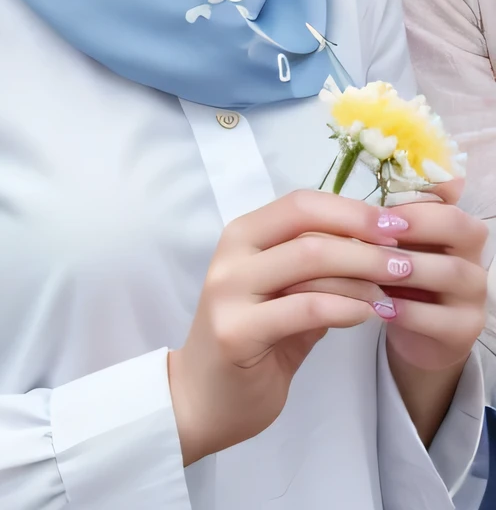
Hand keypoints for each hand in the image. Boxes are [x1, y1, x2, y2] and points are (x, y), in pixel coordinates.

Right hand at [168, 189, 419, 465]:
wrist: (200, 402)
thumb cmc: (250, 346)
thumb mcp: (286, 300)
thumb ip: (318, 273)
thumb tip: (377, 250)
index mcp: (242, 236)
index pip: (301, 203)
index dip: (351, 209)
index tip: (396, 224)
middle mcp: (232, 255)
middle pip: (307, 226)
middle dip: (364, 238)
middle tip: (406, 258)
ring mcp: (229, 291)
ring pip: (309, 261)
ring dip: (362, 273)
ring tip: (396, 289)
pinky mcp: (236, 331)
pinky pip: (305, 308)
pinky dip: (346, 307)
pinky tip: (371, 314)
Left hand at [380, 180, 487, 375]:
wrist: (412, 331)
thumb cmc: (397, 276)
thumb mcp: (391, 245)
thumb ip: (385, 221)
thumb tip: (358, 200)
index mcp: (454, 224)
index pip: (449, 197)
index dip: (415, 200)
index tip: (381, 207)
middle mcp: (472, 253)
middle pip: (460, 227)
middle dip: (416, 225)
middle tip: (376, 232)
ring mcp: (474, 292)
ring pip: (452, 271)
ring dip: (407, 268)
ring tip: (370, 269)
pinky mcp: (466, 328)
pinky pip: (441, 317)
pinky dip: (408, 311)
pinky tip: (379, 306)